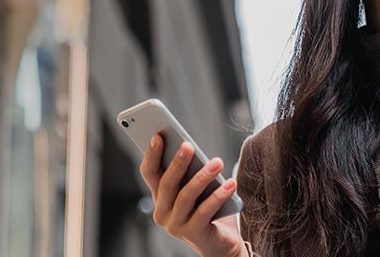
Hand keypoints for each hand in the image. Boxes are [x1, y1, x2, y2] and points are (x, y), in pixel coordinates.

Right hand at [139, 134, 246, 256]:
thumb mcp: (197, 188)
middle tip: (188, 145)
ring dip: (202, 177)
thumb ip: (190, 173)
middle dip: (177, 162)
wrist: (220, 243)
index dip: (151, 154)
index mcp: (159, 197)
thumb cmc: (208, 209)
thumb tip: (191, 148)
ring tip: (218, 162)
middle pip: (166, 183)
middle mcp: (162, 212)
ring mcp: (175, 225)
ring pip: (186, 196)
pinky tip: (230, 183)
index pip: (148, 173)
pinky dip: (218, 196)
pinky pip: (205, 211)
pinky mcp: (193, 233)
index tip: (158, 135)